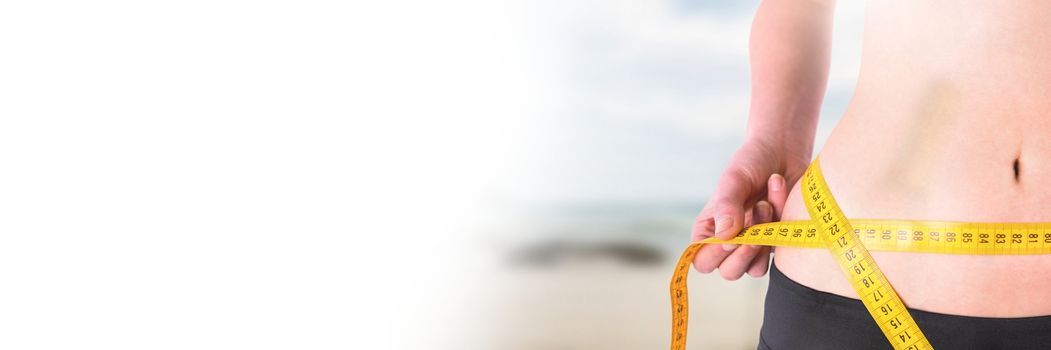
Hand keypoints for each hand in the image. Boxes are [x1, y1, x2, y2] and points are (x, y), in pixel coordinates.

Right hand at [691, 140, 807, 278]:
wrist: (783, 150)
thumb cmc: (751, 162)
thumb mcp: (733, 180)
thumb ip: (727, 206)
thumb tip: (725, 238)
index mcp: (709, 228)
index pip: (702, 260)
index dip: (715, 255)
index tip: (731, 236)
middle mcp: (729, 241)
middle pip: (729, 272)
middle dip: (743, 252)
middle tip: (752, 229)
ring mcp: (755, 244)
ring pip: (755, 270)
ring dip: (762, 239)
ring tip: (764, 204)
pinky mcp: (777, 242)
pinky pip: (778, 249)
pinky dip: (780, 222)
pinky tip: (777, 192)